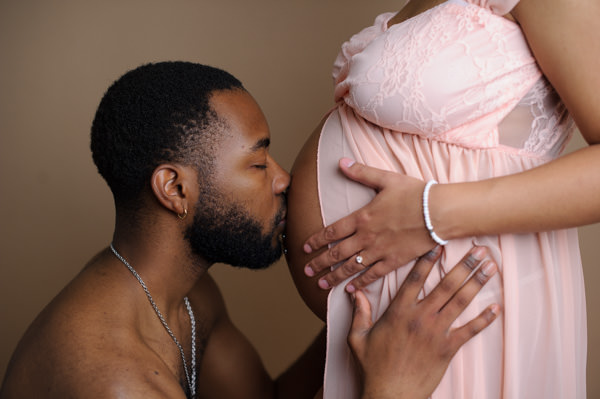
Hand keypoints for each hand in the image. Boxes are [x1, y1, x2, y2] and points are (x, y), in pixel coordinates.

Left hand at [303, 158, 435, 291]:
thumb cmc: (415, 193)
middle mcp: (366, 237)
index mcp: (362, 217)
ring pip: (351, 267)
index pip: (331, 231)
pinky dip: (361, 283)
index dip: (316, 240)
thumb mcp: (385, 178)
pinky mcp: (394, 261)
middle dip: (319, 263)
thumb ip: (361, 172)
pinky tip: (351, 290)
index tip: (305, 248)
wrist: (440, 212)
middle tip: (307, 271)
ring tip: (322, 284)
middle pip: (336, 252)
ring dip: (334, 276)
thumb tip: (340, 161)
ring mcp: (379, 251)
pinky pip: (373, 275)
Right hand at [348, 246, 499, 398]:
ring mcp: (436, 332)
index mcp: (398, 312)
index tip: (439, 243)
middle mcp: (419, 317)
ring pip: (460, 302)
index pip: (414, 279)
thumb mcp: (358, 338)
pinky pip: (470, 330)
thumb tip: (355, 293)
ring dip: (477, 283)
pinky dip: (484, 319)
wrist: (391, 395)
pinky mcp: (448, 349)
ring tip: (490, 267)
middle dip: (463, 264)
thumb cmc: (374, 367)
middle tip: (479, 249)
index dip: (427, 259)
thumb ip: (359, 313)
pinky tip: (496, 308)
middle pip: (445, 285)